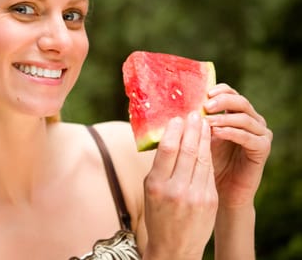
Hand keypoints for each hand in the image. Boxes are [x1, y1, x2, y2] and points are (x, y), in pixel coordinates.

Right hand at [143, 112, 217, 259]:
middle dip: (192, 129)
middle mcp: (176, 189)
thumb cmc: (158, 214)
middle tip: (194, 114)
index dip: (174, 130)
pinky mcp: (210, 200)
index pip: (167, 149)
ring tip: (203, 123)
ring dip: (204, 138)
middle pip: (187, 150)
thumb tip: (169, 137)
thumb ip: (159, 167)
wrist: (175, 247)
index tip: (178, 118)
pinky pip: (209, 170)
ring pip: (202, 158)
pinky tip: (208, 143)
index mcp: (156, 185)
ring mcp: (196, 195)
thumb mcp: (150, 191)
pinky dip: (208, 154)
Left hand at [204, 83, 271, 207]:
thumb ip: (194, 123)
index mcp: (235, 113)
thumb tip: (177, 106)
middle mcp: (251, 120)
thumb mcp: (198, 138)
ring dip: (225, 118)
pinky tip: (217, 133)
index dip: (219, 90)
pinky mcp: (262, 148)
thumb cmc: (205, 163)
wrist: (220, 190)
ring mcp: (259, 133)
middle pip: (240, 101)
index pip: (230, 93)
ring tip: (207, 121)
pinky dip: (232, 132)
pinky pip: (249, 136)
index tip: (203, 93)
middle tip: (206, 106)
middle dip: (223, 101)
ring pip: (245, 117)